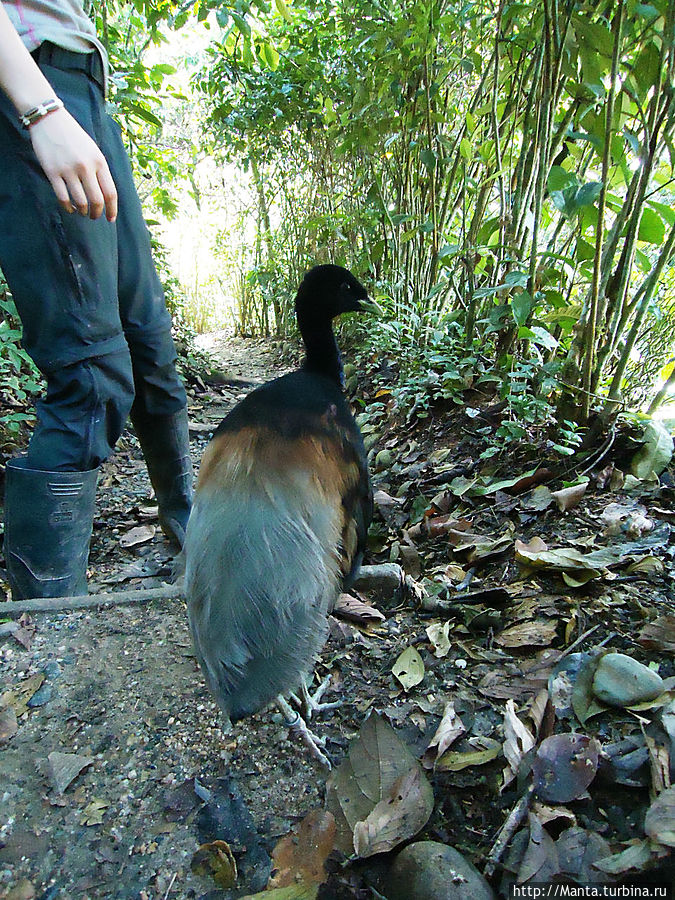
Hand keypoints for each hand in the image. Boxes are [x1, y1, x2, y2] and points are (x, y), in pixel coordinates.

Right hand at [28, 107, 117, 221]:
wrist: (49, 119)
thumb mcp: (93, 151)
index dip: (112, 209)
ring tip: (82, 212)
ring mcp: (68, 170)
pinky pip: (63, 198)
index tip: (111, 218)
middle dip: (97, 213)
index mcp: (99, 162)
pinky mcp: (52, 172)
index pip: (110, 192)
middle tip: (94, 217)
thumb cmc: (74, 137)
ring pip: (80, 202)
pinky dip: (68, 207)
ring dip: (83, 211)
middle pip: (97, 200)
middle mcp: (85, 167)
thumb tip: (106, 196)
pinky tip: (70, 208)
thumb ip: (100, 171)